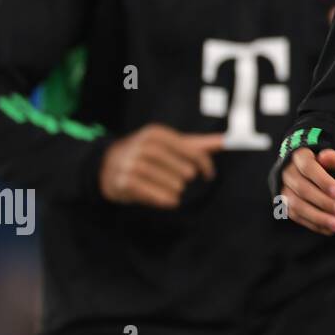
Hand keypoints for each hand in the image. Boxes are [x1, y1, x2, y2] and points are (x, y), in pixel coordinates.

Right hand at [99, 125, 225, 207]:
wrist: (107, 164)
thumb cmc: (148, 154)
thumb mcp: (170, 145)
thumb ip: (198, 144)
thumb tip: (227, 140)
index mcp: (156, 133)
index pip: (190, 150)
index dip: (204, 164)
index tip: (210, 175)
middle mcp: (143, 145)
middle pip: (180, 167)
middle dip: (186, 177)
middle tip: (185, 182)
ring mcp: (131, 163)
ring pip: (167, 181)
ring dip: (176, 189)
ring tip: (176, 190)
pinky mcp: (123, 181)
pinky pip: (149, 192)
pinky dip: (163, 198)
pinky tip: (170, 201)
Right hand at [279, 147, 334, 234]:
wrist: (302, 170)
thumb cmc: (320, 164)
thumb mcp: (326, 157)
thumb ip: (329, 158)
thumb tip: (330, 157)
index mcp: (298, 157)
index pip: (308, 168)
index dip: (324, 181)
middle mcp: (286, 173)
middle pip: (302, 189)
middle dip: (324, 202)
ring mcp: (283, 191)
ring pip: (297, 206)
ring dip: (319, 217)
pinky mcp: (284, 206)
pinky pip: (297, 217)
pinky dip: (314, 224)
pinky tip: (330, 229)